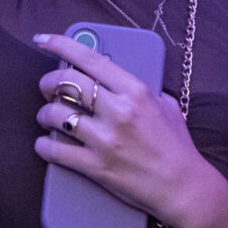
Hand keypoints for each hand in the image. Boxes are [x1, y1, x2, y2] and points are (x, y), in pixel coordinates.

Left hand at [31, 30, 219, 226]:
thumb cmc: (177, 147)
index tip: (44, 40)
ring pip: (55, 115)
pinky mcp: (96, 166)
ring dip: (45, 114)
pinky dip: (44, 146)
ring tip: (48, 117)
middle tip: (47, 88)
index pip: (90, 59)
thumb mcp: (166, 106)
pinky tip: (45, 144)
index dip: (61, 45)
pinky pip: (55, 151)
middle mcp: (118, 111)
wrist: (183, 187)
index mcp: (135, 91)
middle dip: (48, 83)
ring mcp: (105, 140)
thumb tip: (120, 80)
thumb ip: (143, 90)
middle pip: (66, 83)